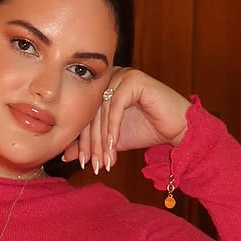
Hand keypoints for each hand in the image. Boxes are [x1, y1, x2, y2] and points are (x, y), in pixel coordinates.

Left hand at [62, 69, 190, 172]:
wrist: (177, 128)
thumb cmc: (147, 130)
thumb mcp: (111, 140)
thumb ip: (90, 143)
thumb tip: (63, 155)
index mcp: (103, 87)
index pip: (85, 115)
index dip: (82, 140)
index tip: (82, 162)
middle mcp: (111, 77)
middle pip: (92, 113)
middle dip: (91, 143)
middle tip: (92, 164)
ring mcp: (123, 75)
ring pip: (102, 111)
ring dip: (102, 140)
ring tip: (104, 160)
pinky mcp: (134, 79)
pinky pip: (116, 105)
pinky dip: (113, 127)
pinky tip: (113, 145)